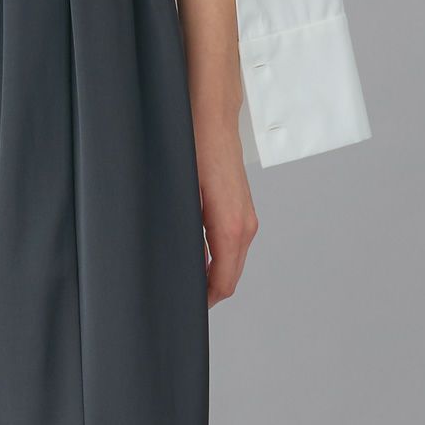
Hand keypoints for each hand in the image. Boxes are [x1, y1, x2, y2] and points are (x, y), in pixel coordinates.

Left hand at [192, 111, 258, 306]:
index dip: (205, 300)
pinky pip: (232, 242)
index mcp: (231, 227)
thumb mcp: (183, 195)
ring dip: (213, 272)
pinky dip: (218, 255)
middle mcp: (245, 225)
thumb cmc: (194, 147)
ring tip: (184, 277)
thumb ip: (185, 232)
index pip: (223, 282)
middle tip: (179, 298)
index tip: (184, 308)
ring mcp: (247, 216)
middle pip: (230, 276)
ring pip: (232, 259)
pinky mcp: (243, 206)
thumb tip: (178, 260)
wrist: (212, 115)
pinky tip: (195, 252)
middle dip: (208, 291)